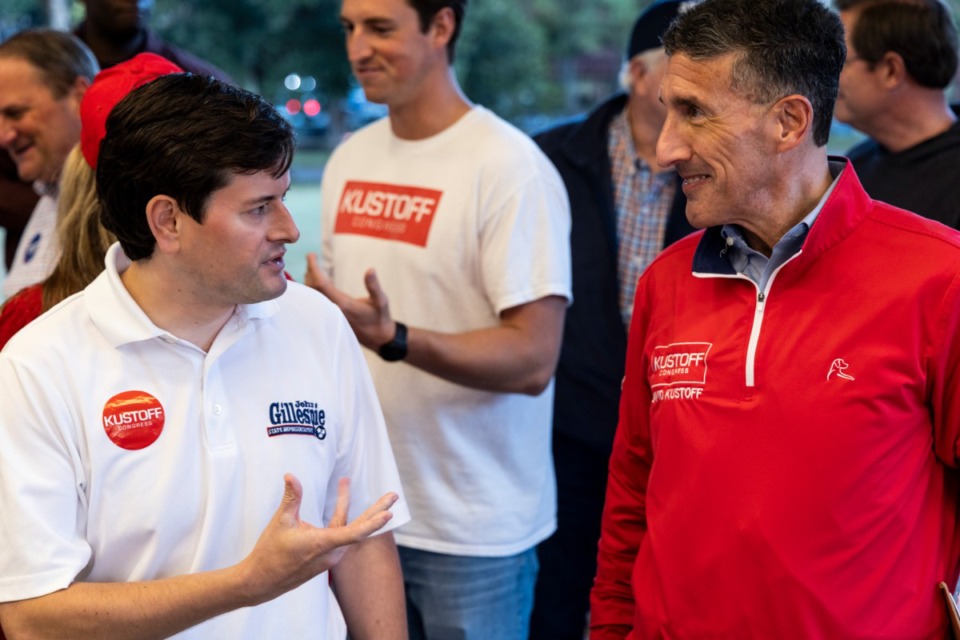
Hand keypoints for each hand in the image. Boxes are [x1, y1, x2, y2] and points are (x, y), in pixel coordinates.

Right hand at [238, 474, 397, 604]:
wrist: (261, 581)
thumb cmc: (270, 552)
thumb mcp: (281, 521)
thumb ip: (291, 498)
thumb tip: (290, 475)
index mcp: (323, 544)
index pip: (354, 533)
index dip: (373, 523)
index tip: (389, 513)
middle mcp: (332, 553)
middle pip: (360, 529)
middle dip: (377, 511)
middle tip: (394, 495)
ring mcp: (330, 556)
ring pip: (350, 530)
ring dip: (359, 511)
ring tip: (360, 489)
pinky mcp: (326, 557)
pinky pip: (340, 534)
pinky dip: (344, 517)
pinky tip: (341, 500)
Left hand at [305, 253, 396, 348]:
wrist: (379, 338)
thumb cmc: (380, 318)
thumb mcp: (381, 301)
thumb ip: (374, 286)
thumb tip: (370, 269)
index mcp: (343, 304)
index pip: (321, 284)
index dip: (313, 268)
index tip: (311, 255)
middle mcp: (333, 310)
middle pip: (312, 289)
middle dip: (310, 272)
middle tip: (311, 257)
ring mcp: (330, 315)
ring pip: (312, 296)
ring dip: (310, 281)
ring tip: (312, 268)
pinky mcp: (331, 317)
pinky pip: (317, 301)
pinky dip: (313, 290)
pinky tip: (316, 283)